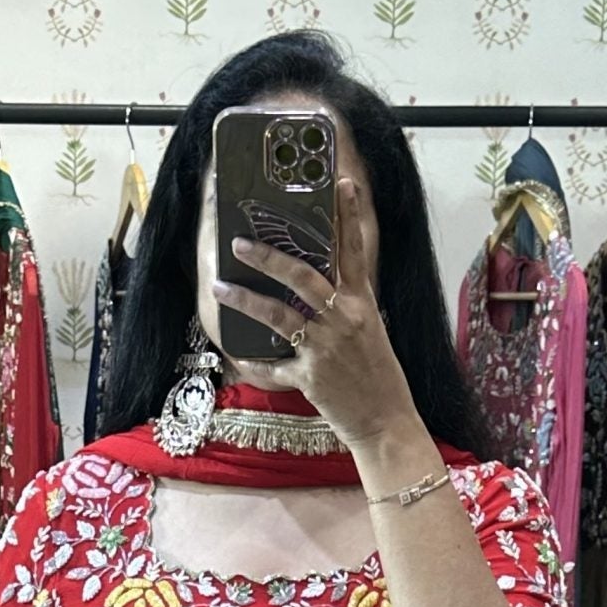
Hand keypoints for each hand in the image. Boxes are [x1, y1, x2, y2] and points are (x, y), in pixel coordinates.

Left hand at [216, 174, 417, 451]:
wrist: (386, 423)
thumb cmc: (381, 379)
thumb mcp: (373, 334)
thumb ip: (349, 310)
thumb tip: (326, 292)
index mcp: (362, 305)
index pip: (355, 251)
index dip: (348, 215)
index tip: (340, 183)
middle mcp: (343, 320)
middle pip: (302, 276)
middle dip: (267, 257)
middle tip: (241, 243)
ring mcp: (325, 348)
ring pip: (278, 314)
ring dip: (245, 298)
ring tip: (219, 287)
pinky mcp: (310, 378)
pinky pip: (273, 366)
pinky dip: (254, 363)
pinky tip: (238, 357)